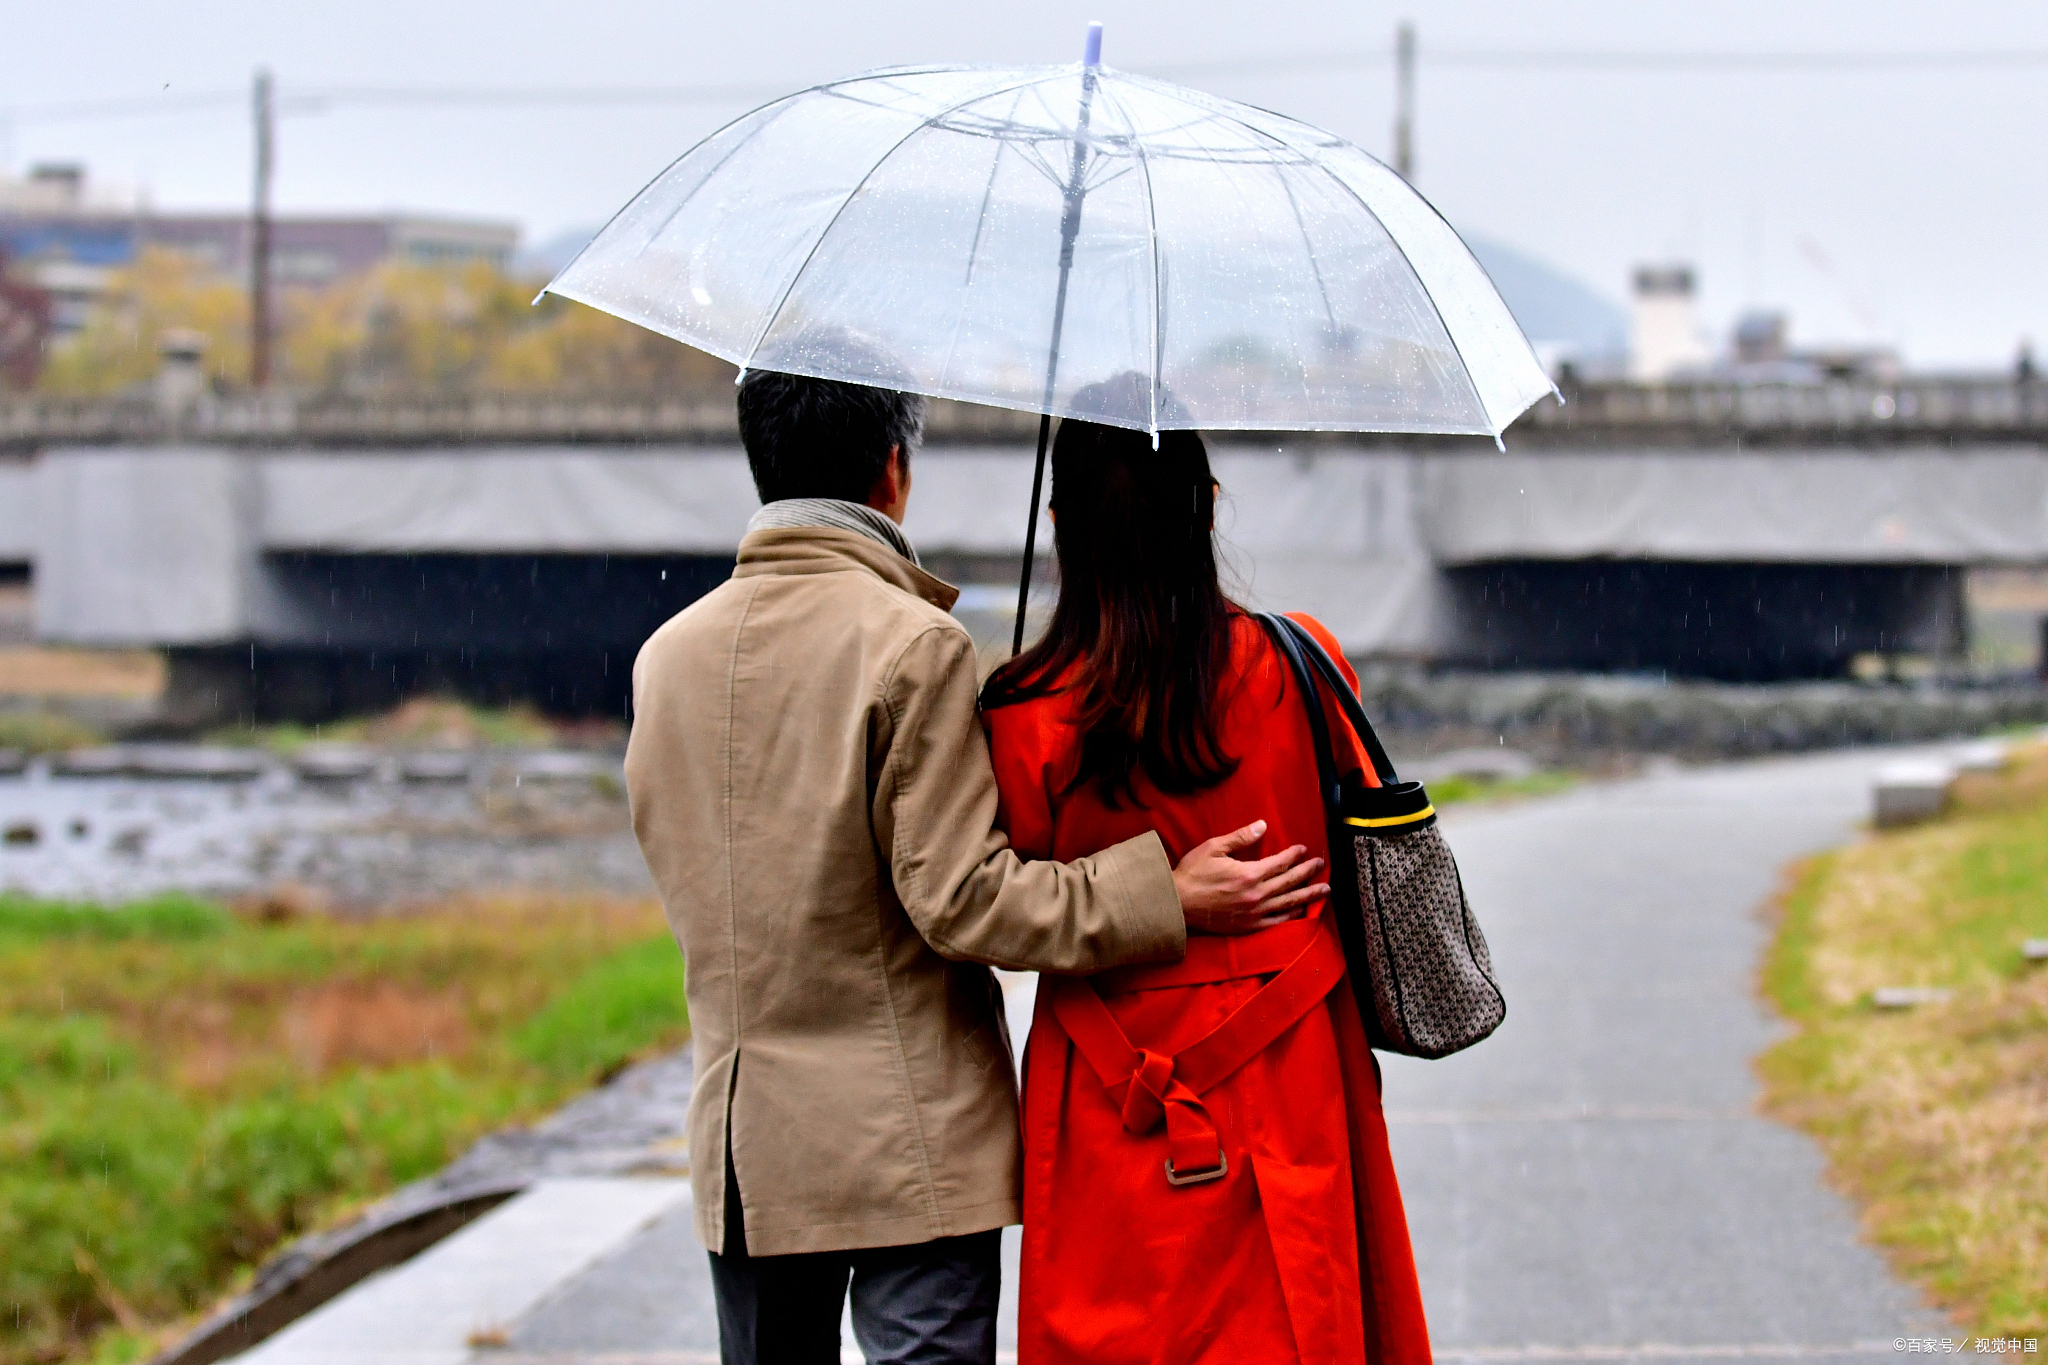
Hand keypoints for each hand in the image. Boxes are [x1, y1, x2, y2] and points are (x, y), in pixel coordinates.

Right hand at [1171, 820, 1328, 935]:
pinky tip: (1301, 910)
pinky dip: (1292, 915)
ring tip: (1324, 889)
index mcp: (1249, 874)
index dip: (1294, 855)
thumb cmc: (1192, 873)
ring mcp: (1255, 913)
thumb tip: (1263, 825)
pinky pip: (1277, 922)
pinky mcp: (1249, 926)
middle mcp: (1257, 895)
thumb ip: (1240, 838)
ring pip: (1289, 903)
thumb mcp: (1214, 848)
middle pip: (1290, 882)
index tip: (1304, 849)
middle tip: (1321, 865)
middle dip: (1308, 872)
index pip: (1280, 863)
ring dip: (1308, 894)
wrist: (1177, 904)